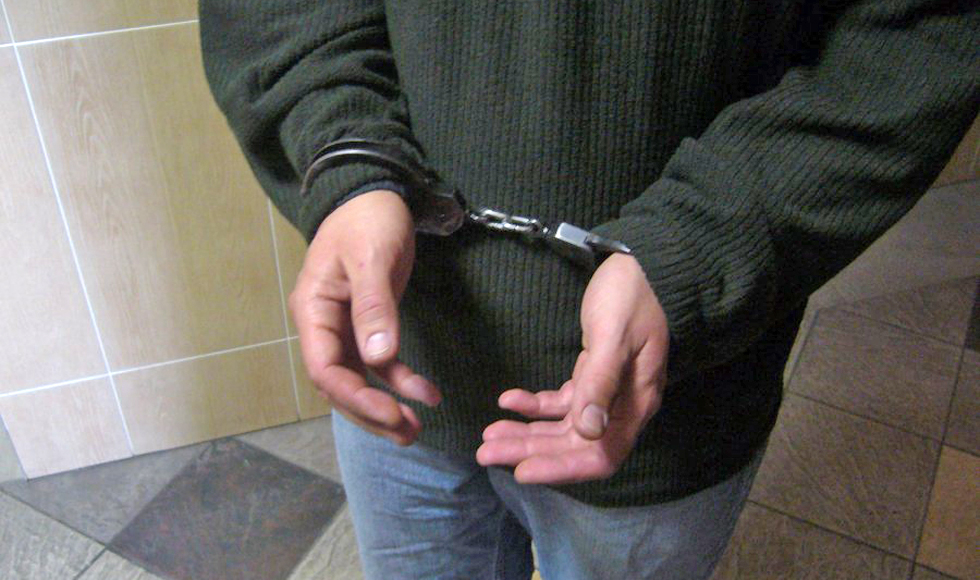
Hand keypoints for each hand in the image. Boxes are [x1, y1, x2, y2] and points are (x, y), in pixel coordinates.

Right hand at [289, 190, 440, 445]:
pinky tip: (427, 395)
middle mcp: (323, 325)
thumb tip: (380, 357)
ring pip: (360, 380)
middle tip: (406, 433)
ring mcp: (345, 328)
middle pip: (339, 384)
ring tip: (415, 432)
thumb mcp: (371, 259)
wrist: (377, 192)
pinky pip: (381, 363)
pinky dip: (401, 381)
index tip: (391, 413)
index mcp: (314, 310)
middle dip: (371, 412)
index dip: (355, 397)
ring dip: (385, 406)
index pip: (325, 369)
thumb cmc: (368, 219)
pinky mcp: (369, 325)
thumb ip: (375, 307)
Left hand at [476, 253, 667, 483]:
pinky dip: (533, 405)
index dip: (562, 468)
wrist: (640, 265)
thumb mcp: (613, 336)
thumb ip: (600, 382)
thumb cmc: (630, 298)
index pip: (601, 456)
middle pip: (573, 445)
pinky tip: (507, 400)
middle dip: (530, 451)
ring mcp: (605, 393)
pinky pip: (559, 402)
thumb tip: (588, 432)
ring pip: (562, 427)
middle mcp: (621, 408)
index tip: (523, 472)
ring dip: (526, 434)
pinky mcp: (591, 376)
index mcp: (636, 404)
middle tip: (485, 453)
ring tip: (488, 436)